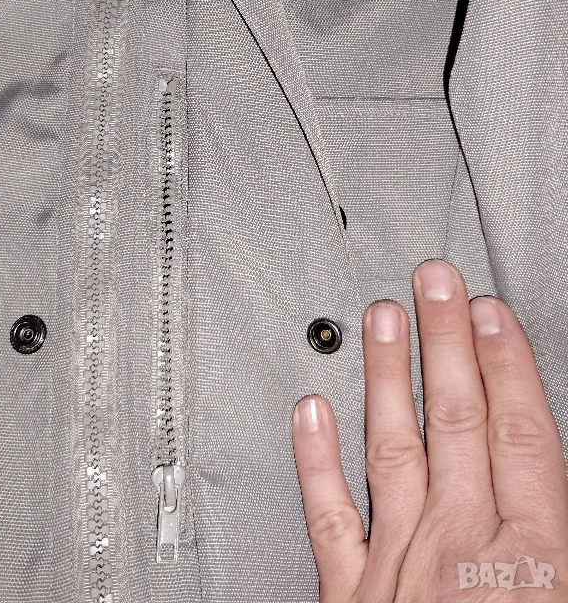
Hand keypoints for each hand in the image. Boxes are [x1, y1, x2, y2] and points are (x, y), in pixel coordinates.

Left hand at [291, 259, 567, 601]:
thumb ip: (563, 546)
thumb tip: (559, 480)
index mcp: (527, 563)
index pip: (517, 435)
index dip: (505, 363)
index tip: (491, 313)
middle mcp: (456, 551)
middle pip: (455, 419)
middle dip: (445, 339)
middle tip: (434, 283)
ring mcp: (398, 571)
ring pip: (393, 447)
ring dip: (388, 374)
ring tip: (381, 317)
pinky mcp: (350, 600)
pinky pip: (330, 517)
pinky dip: (317, 461)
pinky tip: (310, 411)